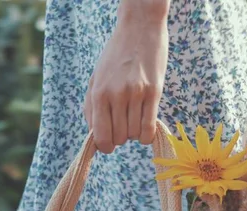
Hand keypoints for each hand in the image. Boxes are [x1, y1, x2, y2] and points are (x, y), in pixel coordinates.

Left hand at [83, 1, 168, 153]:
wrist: (139, 28)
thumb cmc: (115, 56)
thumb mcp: (95, 78)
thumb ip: (91, 108)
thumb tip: (95, 137)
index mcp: (98, 93)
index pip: (100, 136)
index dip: (105, 146)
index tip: (109, 145)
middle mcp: (116, 95)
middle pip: (119, 138)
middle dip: (120, 137)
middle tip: (122, 124)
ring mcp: (136, 94)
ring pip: (134, 135)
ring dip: (134, 133)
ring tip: (133, 118)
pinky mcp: (154, 92)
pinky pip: (149, 128)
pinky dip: (147, 135)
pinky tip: (145, 129)